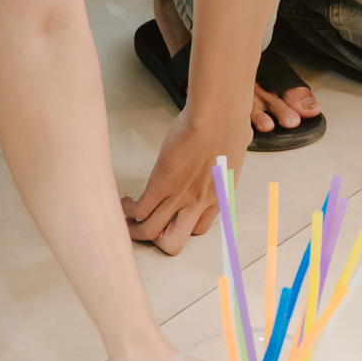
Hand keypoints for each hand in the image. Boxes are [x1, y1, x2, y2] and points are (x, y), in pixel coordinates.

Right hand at [122, 109, 228, 254]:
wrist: (218, 118)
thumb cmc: (230, 125)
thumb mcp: (235, 147)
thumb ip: (230, 153)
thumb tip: (234, 140)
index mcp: (218, 197)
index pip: (199, 229)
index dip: (182, 224)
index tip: (173, 214)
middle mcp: (199, 204)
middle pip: (174, 242)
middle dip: (158, 238)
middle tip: (149, 224)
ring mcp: (179, 197)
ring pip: (151, 232)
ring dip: (136, 229)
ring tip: (129, 218)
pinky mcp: (161, 184)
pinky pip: (140, 211)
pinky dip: (128, 211)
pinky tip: (126, 201)